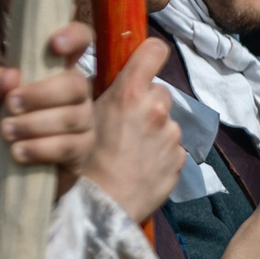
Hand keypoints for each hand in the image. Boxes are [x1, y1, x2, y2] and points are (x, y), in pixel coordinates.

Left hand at [0, 23, 96, 195]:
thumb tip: (12, 75)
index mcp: (54, 70)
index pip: (81, 40)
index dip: (74, 35)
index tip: (54, 45)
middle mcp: (76, 93)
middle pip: (76, 83)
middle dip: (41, 95)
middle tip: (10, 105)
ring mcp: (83, 123)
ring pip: (72, 117)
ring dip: (35, 124)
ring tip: (7, 133)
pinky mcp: (82, 152)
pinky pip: (69, 146)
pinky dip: (41, 148)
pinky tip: (19, 153)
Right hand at [82, 38, 187, 219]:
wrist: (98, 206)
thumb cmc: (80, 162)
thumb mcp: (80, 117)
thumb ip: (99, 93)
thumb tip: (103, 79)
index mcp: (130, 93)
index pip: (154, 51)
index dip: (149, 54)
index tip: (144, 60)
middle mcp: (156, 109)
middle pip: (158, 91)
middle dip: (145, 102)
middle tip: (125, 123)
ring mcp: (171, 135)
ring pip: (165, 122)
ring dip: (152, 130)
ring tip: (130, 151)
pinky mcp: (179, 159)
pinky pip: (171, 148)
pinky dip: (159, 153)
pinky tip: (139, 166)